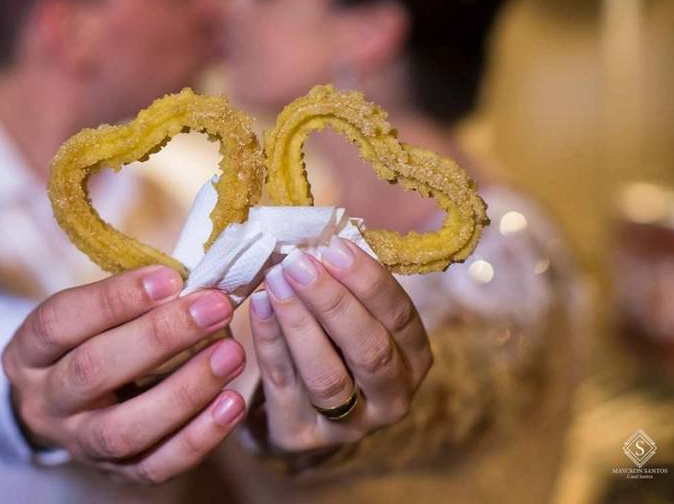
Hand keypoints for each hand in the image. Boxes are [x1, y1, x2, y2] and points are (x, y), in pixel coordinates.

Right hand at [2, 266, 246, 484]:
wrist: (62, 409)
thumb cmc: (85, 343)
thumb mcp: (86, 316)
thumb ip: (130, 299)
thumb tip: (193, 279)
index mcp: (29, 352)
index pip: (60, 322)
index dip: (115, 299)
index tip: (170, 278)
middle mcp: (45, 402)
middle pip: (94, 371)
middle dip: (160, 336)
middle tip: (214, 308)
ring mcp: (78, 444)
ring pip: (125, 428)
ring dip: (186, 389)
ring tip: (231, 354)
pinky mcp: (117, 473)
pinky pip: (157, 465)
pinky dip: (200, 435)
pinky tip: (231, 403)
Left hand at [248, 238, 432, 453]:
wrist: (302, 412)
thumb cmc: (334, 345)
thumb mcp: (355, 317)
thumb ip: (347, 284)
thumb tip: (320, 238)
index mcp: (414, 359)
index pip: (400, 317)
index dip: (368, 281)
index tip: (334, 246)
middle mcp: (391, 398)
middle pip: (369, 350)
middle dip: (333, 302)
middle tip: (299, 262)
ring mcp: (347, 425)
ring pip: (326, 375)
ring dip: (299, 322)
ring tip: (276, 280)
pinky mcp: (300, 435)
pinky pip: (283, 384)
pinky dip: (270, 341)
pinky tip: (259, 306)